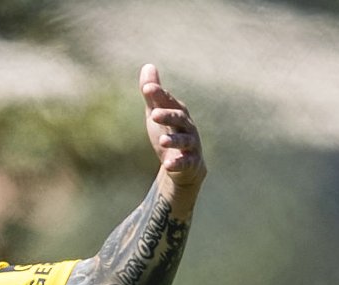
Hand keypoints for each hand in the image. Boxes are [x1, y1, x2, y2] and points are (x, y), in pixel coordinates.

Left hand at [141, 64, 204, 187]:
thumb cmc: (170, 133)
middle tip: (154, 115)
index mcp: (178, 113)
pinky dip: (178, 163)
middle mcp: (187, 126)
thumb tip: (147, 66)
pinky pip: (185, 162)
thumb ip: (153, 95)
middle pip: (179, 118)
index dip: (159, 95)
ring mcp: (190, 144)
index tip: (147, 88)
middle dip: (168, 115)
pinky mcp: (190, 162)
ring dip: (174, 140)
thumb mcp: (157, 113)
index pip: (169, 101)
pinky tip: (168, 164)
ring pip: (184, 140)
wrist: (184, 165)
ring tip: (162, 141)